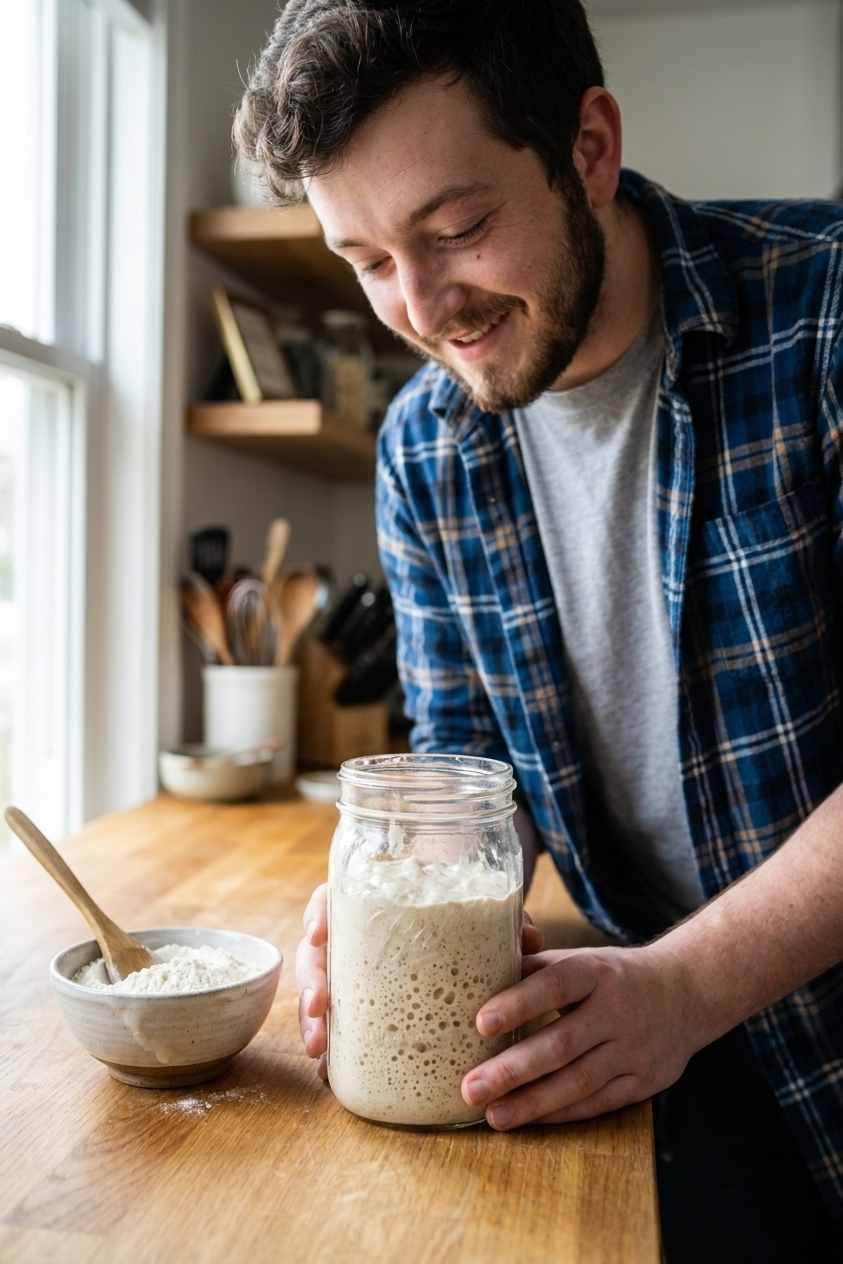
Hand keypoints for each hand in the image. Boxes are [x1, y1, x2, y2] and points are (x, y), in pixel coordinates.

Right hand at [295, 883, 544, 1081]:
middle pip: (316, 952)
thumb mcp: (476, 909)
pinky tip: (332, 1072)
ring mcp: (350, 971)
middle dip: (312, 983)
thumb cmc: (457, 910)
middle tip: (320, 1009)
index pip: (329, 898)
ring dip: (314, 1024)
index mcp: (368, 902)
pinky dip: (334, 1048)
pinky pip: (339, 1024)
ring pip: (321, 992)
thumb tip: (536, 940)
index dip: (319, 914)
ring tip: (321, 1055)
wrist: (448, 922)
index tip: (319, 934)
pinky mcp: (360, 1004)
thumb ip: (501, 918)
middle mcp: (351, 935)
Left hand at [461, 942, 701, 1129]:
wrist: (685, 992)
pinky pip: (599, 1102)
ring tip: (493, 1115)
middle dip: (513, 1069)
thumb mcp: (579, 960)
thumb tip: (475, 977)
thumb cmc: (611, 976)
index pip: (556, 985)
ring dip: (533, 1102)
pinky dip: (561, 1113)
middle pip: (562, 1043)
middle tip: (470, 1088)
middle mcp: (618, 1009)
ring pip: (579, 1081)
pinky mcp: (645, 1080)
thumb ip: (533, 969)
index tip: (480, 1022)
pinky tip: (529, 1120)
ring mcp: (635, 1048)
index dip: (519, 1003)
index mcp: (597, 971)